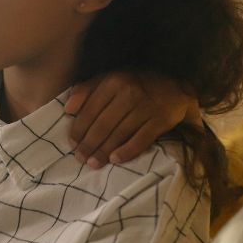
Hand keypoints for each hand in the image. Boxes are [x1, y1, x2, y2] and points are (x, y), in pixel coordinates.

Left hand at [66, 71, 198, 167]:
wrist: (175, 87)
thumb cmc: (135, 84)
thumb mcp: (110, 79)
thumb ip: (87, 90)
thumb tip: (68, 108)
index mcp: (114, 81)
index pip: (90, 110)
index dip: (79, 129)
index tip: (72, 144)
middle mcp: (130, 92)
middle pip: (103, 125)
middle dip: (89, 144)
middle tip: (80, 158)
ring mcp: (147, 107)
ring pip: (119, 134)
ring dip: (103, 151)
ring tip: (93, 163)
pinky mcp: (162, 120)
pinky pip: (141, 140)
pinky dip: (127, 152)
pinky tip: (115, 160)